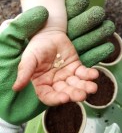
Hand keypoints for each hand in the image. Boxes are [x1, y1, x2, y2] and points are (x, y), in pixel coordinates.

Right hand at [0, 0, 114, 132]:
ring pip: (77, 84)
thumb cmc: (36, 47)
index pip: (49, 96)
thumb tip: (15, 88)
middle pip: (66, 92)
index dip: (56, 99)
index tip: (64, 98)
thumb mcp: (29, 59)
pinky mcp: (76, 67)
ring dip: (85, 86)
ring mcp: (67, 75)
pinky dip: (90, 74)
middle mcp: (56, 83)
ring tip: (92, 87)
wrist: (48, 33)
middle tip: (82, 94)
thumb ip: (25, 72)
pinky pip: (84, 73)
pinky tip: (95, 74)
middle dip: (74, 94)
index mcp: (43, 84)